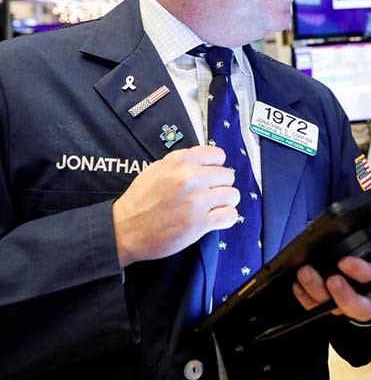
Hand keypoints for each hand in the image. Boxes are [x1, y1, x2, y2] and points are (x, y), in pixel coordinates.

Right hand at [112, 146, 238, 266]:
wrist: (124, 230)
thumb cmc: (140, 200)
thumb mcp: (157, 169)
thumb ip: (183, 163)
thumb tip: (207, 161)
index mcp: (180, 161)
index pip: (218, 155)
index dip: (216, 167)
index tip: (210, 176)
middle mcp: (190, 177)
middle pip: (228, 176)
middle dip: (221, 185)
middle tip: (209, 195)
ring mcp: (196, 201)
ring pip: (232, 195)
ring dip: (225, 202)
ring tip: (212, 207)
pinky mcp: (199, 223)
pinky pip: (230, 215)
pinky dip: (227, 218)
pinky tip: (216, 219)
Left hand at [291, 211, 370, 322]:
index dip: (361, 272)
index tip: (345, 262)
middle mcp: (368, 295)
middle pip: (358, 305)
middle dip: (343, 295)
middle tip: (331, 279)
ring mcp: (348, 302)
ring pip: (334, 307)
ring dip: (317, 292)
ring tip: (305, 274)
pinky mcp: (332, 305)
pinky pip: (317, 308)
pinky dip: (306, 298)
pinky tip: (298, 285)